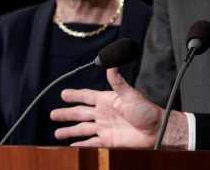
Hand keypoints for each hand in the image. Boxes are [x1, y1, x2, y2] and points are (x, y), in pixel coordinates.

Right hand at [50, 68, 188, 148]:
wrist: (156, 130)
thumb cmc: (146, 111)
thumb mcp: (130, 94)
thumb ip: (118, 81)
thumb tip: (111, 64)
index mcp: (107, 100)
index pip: (86, 96)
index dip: (75, 95)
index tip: (63, 93)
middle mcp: (104, 114)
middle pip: (80, 114)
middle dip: (66, 114)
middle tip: (53, 114)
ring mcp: (105, 127)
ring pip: (82, 129)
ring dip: (70, 131)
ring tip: (57, 133)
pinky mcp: (109, 141)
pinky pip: (91, 142)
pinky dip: (81, 144)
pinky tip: (72, 145)